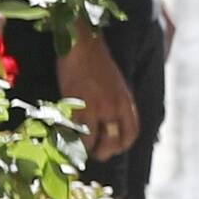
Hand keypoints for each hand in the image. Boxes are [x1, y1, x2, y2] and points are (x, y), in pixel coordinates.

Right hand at [60, 27, 142, 162]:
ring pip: (93, 141)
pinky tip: (67, 137)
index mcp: (126, 103)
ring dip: (86, 148)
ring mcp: (96, 108)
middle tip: (95, 153)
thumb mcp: (117, 85)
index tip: (113, 147)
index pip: (131, 133)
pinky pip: (76, 131)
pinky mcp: (77, 105)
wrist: (82, 45)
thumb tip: (112, 122)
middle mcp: (114, 108)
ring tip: (79, 147)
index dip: (122, 145)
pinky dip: (72, 138)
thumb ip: (117, 104)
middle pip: (114, 142)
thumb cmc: (97, 62)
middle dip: (105, 152)